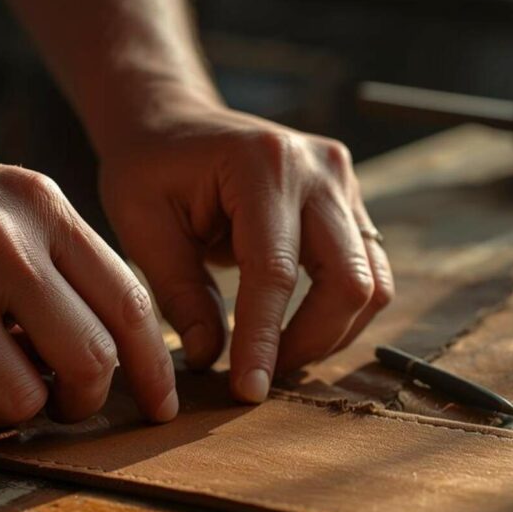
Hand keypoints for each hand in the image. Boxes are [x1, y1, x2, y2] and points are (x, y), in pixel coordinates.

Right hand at [0, 124, 176, 432]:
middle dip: (81, 402)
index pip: (129, 302)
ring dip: (7, 411)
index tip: (160, 405)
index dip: (154, 367)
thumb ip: (50, 260)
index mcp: (36, 205)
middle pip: (90, 362)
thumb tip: (107, 348)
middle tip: (57, 403)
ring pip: (22, 401)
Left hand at [99, 106, 393, 401]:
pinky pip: (367, 270)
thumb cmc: (149, 169)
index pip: (275, 271)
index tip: (247, 390)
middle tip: (260, 377)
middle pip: (347, 281)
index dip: (264, 339)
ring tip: (276, 358)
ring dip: (330, 334)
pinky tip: (296, 332)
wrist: (174, 121)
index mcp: (262, 165)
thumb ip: (178, 293)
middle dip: (308, 343)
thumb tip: (210, 358)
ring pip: (370, 283)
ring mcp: (343, 182)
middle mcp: (318, 169)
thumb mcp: (142, 226)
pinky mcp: (350, 202)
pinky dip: (338, 312)